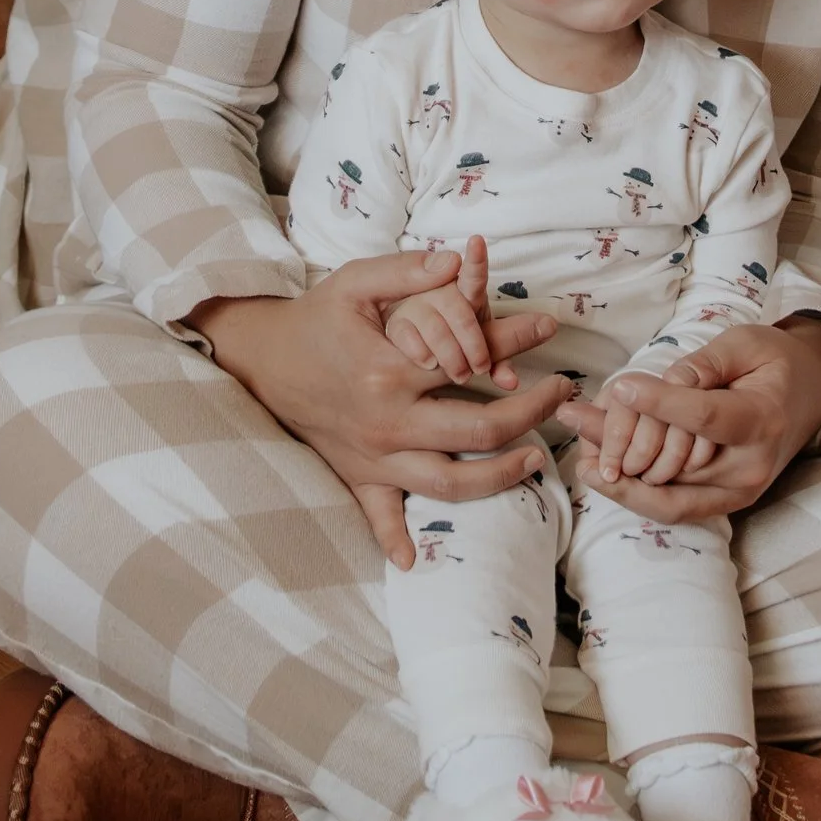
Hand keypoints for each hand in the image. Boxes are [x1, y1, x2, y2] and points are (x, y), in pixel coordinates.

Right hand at [194, 250, 572, 568]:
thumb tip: (459, 261)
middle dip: (528, 417)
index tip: (550, 330)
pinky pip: (379, 516)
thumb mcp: (355, 281)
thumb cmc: (314, 317)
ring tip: (534, 459)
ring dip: (498, 477)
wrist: (261, 359)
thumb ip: (407, 271)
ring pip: (448, 484)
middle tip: (559, 397)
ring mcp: (373, 457)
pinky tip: (415, 559)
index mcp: (390, 371)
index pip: (473, 359)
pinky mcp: (356, 475)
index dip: (518, 341)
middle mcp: (387, 422)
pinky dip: (395, 539)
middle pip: (476, 432)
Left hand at [554, 319, 820, 524]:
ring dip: (617, 475)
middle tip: (572, 417)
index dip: (660, 404)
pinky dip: (634, 494)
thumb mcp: (745, 344)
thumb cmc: (775, 361)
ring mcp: (739, 492)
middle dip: (619, 444)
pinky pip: (674, 508)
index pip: (704, 417)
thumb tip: (658, 384)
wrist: (810, 393)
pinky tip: (601, 474)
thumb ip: (702, 365)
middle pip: (675, 464)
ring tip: (576, 446)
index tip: (618, 387)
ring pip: (667, 495)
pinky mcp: (727, 503)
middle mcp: (751, 467)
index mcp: (762, 419)